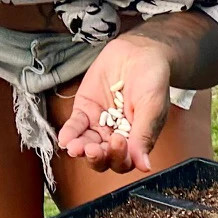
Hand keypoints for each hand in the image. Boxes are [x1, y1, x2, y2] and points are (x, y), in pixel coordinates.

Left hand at [58, 36, 172, 173]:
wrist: (140, 51)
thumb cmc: (152, 79)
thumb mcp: (152, 107)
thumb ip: (144, 135)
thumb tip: (144, 166)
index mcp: (136, 140)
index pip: (124, 161)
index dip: (119, 157)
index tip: (119, 142)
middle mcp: (116, 136)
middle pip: (103, 158)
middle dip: (97, 157)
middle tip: (94, 149)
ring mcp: (98, 124)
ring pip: (86, 145)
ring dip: (80, 149)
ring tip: (76, 148)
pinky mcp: (84, 110)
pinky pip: (75, 126)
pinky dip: (70, 133)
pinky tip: (65, 138)